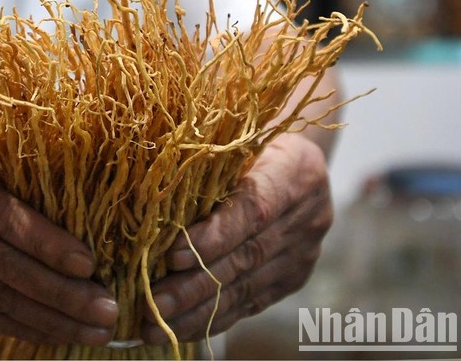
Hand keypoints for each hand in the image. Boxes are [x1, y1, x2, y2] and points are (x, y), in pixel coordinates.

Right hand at [0, 166, 118, 344]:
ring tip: (94, 330)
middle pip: (2, 269)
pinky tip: (53, 331)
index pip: (1, 219)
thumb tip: (66, 109)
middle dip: (59, 294)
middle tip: (107, 309)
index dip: (46, 244)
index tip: (89, 262)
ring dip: (47, 320)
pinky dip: (16, 324)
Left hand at [141, 132, 333, 344]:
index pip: (253, 209)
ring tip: (155, 323)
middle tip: (151, 302)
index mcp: (297, 170)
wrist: (297, 156)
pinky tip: (180, 327)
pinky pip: (252, 301)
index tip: (173, 255)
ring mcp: (305, 251)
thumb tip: (154, 183)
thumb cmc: (250, 134)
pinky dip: (213, 317)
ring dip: (197, 310)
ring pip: (246, 286)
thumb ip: (212, 156)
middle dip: (194, 285)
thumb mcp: (239, 133)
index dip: (214, 235)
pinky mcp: (295, 276)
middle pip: (245, 256)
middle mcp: (308, 215)